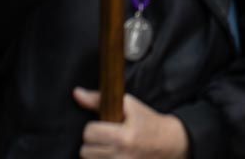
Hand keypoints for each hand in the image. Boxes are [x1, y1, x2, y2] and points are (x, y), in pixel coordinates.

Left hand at [72, 90, 187, 158]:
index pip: (89, 133)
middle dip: (92, 143)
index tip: (103, 126)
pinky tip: (110, 155)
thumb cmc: (146, 121)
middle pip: (85, 151)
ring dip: (95, 155)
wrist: (168, 142)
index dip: (93, 127)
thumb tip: (76, 93)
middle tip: (105, 138)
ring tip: (107, 148)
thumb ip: (99, 100)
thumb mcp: (128, 105)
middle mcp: (122, 156)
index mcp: (124, 137)